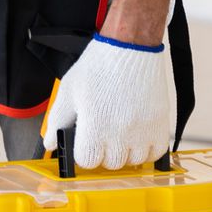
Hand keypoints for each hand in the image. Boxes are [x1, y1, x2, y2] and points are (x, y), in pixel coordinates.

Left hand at [41, 34, 174, 169]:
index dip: (83, 151)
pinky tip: (138, 136)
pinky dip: (147, 150)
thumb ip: (57, 120)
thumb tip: (51, 144)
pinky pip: (156, 153)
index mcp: (95, 127)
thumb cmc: (99, 66)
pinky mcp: (160, 124)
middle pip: (111, 164)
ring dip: (126, 153)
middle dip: (104, 152)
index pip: (87, 161)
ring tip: (121, 134)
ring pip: (134, 161)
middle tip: (103, 134)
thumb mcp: (69, 90)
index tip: (85, 142)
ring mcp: (143, 130)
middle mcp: (121, 133)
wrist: (130, 47)